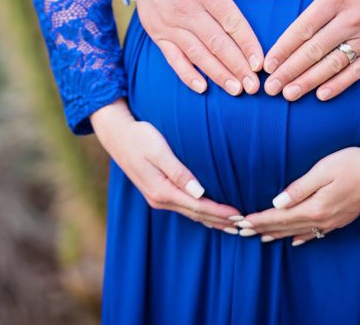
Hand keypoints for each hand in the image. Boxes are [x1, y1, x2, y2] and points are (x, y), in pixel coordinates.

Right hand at [90, 100, 243, 230]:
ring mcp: (156, 197)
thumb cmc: (139, 137)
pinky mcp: (156, 192)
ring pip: (190, 214)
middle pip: (196, 214)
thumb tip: (200, 192)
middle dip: (220, 220)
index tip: (240, 216)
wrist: (115, 134)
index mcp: (162, 190)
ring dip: (211, 220)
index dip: (220, 212)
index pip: (198, 206)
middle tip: (243, 225)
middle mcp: (159, 199)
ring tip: (231, 226)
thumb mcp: (159, 151)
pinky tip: (208, 215)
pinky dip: (199, 214)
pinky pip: (183, 208)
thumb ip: (179, 172)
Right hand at [118, 0, 268, 95]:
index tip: (260, 63)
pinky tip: (202, 88)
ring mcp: (169, 23)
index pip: (231, 22)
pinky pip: (173, 58)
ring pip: (197, 54)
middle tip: (254, 87)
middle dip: (237, 67)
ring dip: (217, 74)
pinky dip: (187, 74)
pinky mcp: (157, 33)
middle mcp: (186, 8)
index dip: (247, 44)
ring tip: (236, 90)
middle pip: (216, 43)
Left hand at [237, 143, 359, 244]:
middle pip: (286, 227)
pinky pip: (316, 233)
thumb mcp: (323, 170)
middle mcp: (323, 219)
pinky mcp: (342, 218)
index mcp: (315, 207)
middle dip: (263, 228)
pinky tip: (294, 241)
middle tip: (241, 232)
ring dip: (278, 234)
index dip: (259, 219)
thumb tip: (276, 202)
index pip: (280, 216)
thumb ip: (299, 188)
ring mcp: (334, 221)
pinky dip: (301, 237)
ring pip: (299, 232)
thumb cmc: (353, 163)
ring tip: (260, 238)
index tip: (241, 222)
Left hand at [261, 0, 359, 100]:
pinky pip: (358, 70)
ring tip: (289, 95)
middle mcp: (351, 19)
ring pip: (334, 64)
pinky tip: (321, 95)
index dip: (284, 49)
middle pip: (315, 51)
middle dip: (290, 71)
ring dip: (309, 82)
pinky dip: (340, 84)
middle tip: (271, 88)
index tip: (267, 64)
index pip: (304, 28)